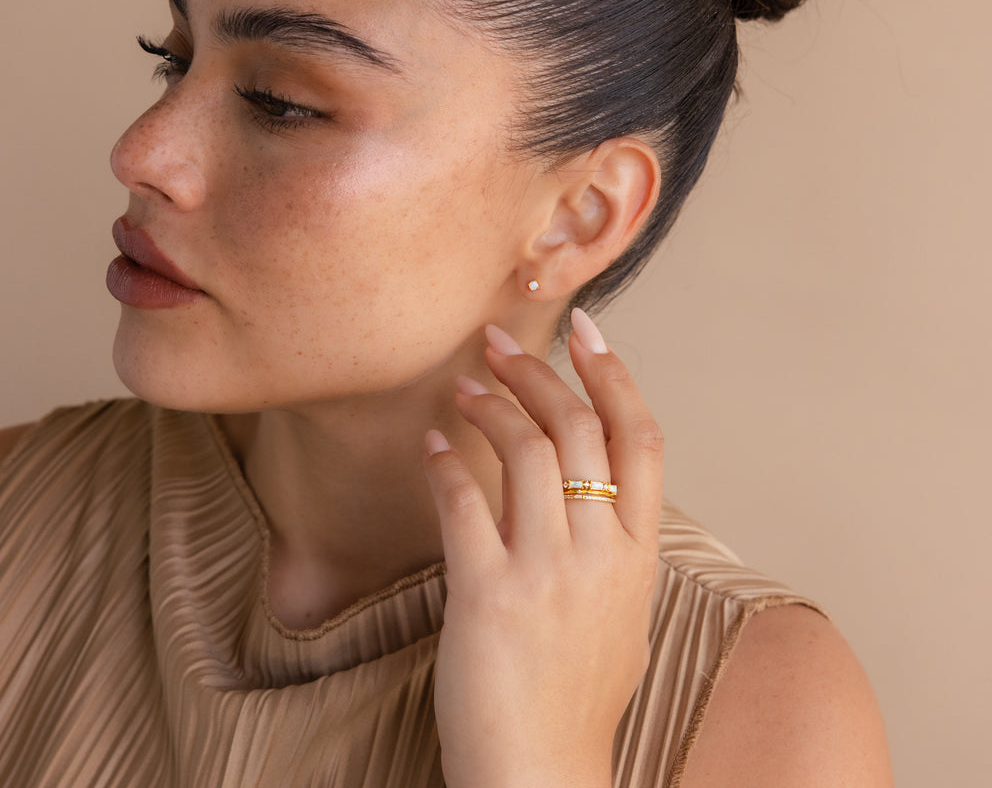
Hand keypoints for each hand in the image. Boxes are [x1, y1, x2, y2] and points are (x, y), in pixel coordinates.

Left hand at [423, 308, 663, 787]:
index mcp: (639, 555)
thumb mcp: (624, 617)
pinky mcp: (488, 594)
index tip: (588, 331)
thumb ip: (616, 550)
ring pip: (526, 450)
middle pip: (579, 428)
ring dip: (491, 404)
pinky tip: (433, 442)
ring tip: (466, 385)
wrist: (543, 775)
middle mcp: (601, 554)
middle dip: (539, 371)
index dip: (615, 375)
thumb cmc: (578, 699)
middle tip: (500, 342)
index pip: (642, 438)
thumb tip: (592, 493)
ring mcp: (547, 572)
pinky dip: (446, 461)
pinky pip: (465, 502)